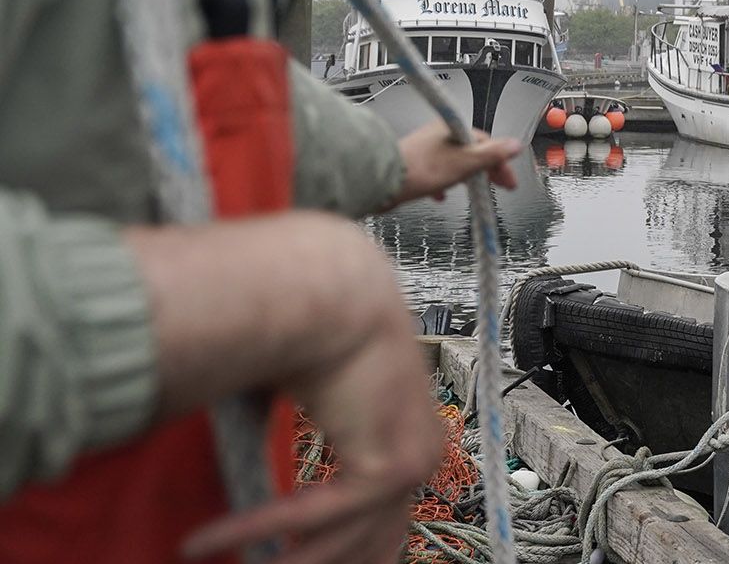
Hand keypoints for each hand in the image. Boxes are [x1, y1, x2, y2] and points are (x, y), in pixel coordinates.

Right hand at [132, 215, 444, 563]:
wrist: (329, 289)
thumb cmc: (314, 317)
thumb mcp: (307, 383)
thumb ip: (291, 426)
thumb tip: (248, 443)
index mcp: (412, 428)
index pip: (389, 510)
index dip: (349, 545)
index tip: (298, 560)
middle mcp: (421, 450)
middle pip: (378, 539)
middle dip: (327, 562)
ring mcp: (410, 462)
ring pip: (346, 540)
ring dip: (282, 558)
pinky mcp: (384, 469)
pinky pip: (315, 516)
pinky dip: (256, 527)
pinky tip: (208, 540)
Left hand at [395, 125, 520, 203]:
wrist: (384, 180)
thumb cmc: (421, 169)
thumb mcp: (465, 162)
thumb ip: (492, 154)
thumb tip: (515, 144)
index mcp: (454, 129)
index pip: (488, 143)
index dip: (501, 163)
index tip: (507, 181)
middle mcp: (440, 134)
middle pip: (473, 152)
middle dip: (486, 171)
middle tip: (497, 186)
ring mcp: (427, 148)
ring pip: (456, 162)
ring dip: (466, 177)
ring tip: (470, 191)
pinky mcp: (416, 163)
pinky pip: (437, 172)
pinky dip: (445, 183)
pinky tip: (441, 195)